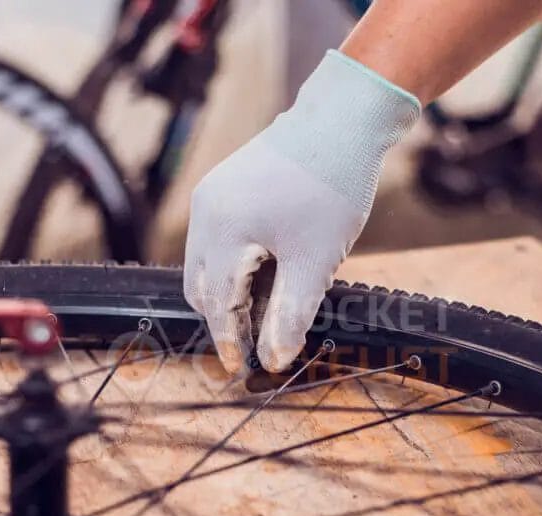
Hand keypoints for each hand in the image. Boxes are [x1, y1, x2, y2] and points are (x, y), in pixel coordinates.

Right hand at [184, 50, 419, 373]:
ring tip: (256, 315)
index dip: (229, 340)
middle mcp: (205, 213)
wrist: (341, 120)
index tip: (242, 369)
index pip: (217, 303)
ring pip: (204, 264)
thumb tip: (275, 359)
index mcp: (222, 232)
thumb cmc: (332, 187)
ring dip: (225, 294)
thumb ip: (290, 314)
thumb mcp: (315, 261)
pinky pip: (214, 240)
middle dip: (222, 320)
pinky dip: (230, 266)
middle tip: (249, 347)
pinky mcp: (222, 187)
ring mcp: (210, 197)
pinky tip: (260, 276)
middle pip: (200, 286)